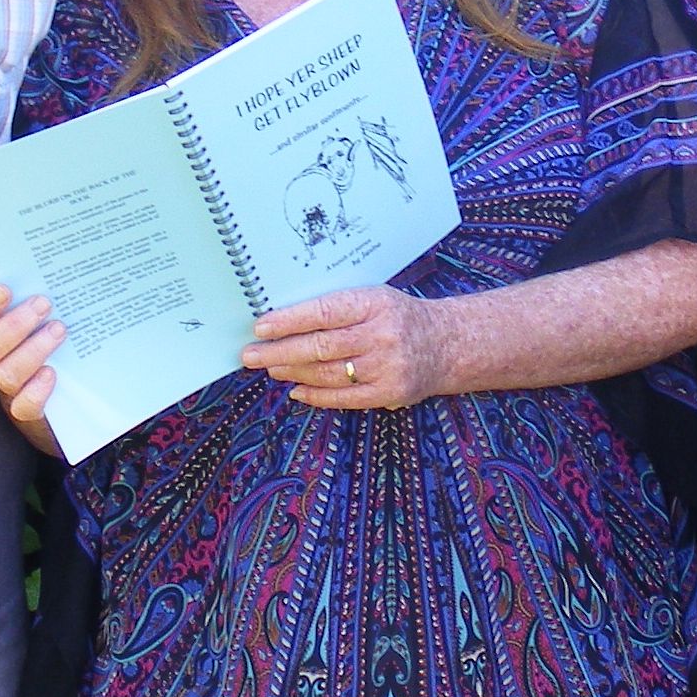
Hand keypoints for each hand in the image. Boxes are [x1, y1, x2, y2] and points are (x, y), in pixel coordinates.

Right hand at [0, 283, 63, 457]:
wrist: (64, 389)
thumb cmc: (44, 334)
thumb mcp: (33, 309)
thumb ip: (25, 286)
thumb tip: (30, 255)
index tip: (4, 290)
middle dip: (14, 325)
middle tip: (43, 303)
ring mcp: (10, 387)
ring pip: (6, 374)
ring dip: (33, 350)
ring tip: (60, 330)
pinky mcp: (29, 410)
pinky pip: (24, 407)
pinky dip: (36, 391)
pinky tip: (52, 373)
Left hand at [241, 285, 447, 409]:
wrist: (446, 344)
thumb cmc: (399, 317)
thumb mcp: (374, 298)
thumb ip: (337, 308)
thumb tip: (284, 322)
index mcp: (375, 303)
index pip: (324, 312)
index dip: (289, 321)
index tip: (261, 327)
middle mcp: (382, 335)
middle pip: (321, 346)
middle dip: (279, 351)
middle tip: (250, 355)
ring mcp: (387, 366)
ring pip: (328, 373)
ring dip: (293, 372)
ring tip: (271, 368)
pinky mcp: (389, 393)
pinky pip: (343, 397)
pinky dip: (315, 394)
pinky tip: (296, 388)